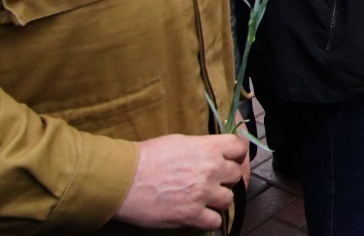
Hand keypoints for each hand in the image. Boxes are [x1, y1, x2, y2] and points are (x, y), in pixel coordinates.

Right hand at [115, 133, 248, 229]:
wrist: (124, 179)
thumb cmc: (146, 157)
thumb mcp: (179, 141)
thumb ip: (202, 148)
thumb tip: (213, 153)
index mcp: (207, 147)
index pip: (240, 147)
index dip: (238, 154)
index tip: (233, 159)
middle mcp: (210, 170)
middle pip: (235, 175)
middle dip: (225, 177)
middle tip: (211, 180)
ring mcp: (202, 193)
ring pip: (228, 199)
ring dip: (217, 199)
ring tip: (202, 198)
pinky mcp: (191, 215)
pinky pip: (215, 220)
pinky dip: (209, 219)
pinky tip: (198, 214)